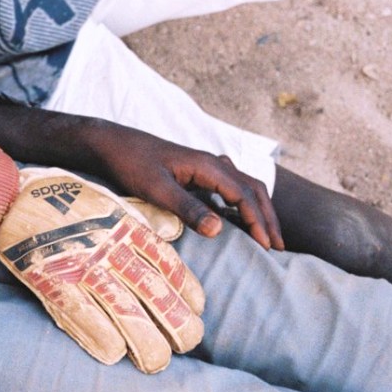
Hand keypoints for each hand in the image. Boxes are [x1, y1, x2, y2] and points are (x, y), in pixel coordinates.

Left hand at [81, 120, 281, 249]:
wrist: (112, 144)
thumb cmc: (131, 164)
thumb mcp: (157, 189)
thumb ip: (187, 208)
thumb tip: (218, 230)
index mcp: (208, 166)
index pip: (244, 196)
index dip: (258, 222)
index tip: (267, 246)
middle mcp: (213, 164)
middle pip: (253, 189)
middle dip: (268, 218)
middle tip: (278, 247)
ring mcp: (205, 167)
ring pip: (244, 187)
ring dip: (258, 210)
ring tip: (268, 237)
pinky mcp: (196, 173)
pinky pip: (230, 188)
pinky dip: (242, 205)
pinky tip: (238, 224)